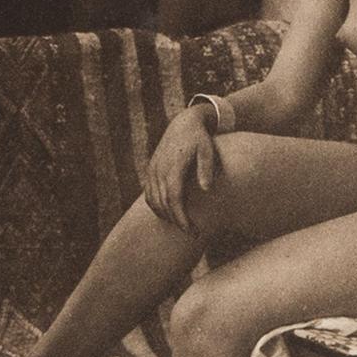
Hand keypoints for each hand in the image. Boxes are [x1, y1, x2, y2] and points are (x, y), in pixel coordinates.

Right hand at [142, 107, 217, 232]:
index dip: (181, 218)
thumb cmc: (200, 138)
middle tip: (192, 234)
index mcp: (173, 168)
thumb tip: (206, 188)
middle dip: (177, 222)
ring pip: (154, 201)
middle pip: (164, 204)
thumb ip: (206, 168)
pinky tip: (168, 214)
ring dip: (166, 216)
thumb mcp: (207, 150)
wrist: (183, 123)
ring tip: (182, 225)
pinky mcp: (150, 170)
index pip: (174, 200)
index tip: (192, 231)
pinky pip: (149, 194)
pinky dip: (156, 207)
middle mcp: (159, 171)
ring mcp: (152, 171)